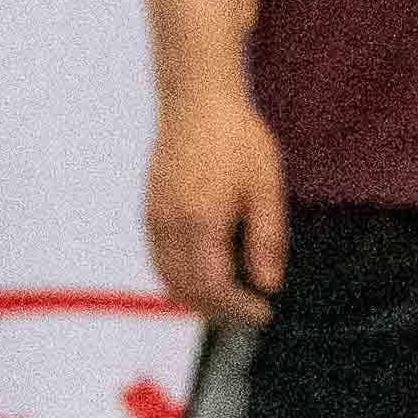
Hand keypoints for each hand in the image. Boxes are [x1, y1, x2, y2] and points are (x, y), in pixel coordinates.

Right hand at [145, 87, 286, 327]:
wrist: (196, 104)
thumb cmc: (235, 137)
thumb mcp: (266, 185)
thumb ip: (267, 239)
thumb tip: (268, 283)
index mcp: (202, 220)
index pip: (214, 285)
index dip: (238, 307)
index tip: (262, 312)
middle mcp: (171, 225)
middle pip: (186, 290)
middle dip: (217, 310)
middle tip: (247, 312)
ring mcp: (155, 220)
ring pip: (168, 280)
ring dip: (195, 298)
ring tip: (227, 299)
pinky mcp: (149, 214)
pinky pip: (159, 262)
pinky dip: (179, 279)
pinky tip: (203, 273)